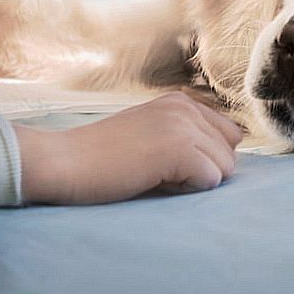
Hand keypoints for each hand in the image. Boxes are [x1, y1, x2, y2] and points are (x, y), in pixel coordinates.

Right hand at [15, 92, 242, 204]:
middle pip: (230, 152)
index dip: (204, 158)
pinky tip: (153, 181)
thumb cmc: (100, 160)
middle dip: (203, 171)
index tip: (165, 163)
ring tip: (154, 175)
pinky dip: (187, 191)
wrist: (63, 162)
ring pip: (225, 168)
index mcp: (179, 102)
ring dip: (194, 182)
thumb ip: (183, 138)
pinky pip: (211, 181)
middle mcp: (185, 106)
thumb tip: (223, 163)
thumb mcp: (148, 135)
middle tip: (158, 172)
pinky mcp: (179, 147)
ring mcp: (183, 124)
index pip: (228, 135)